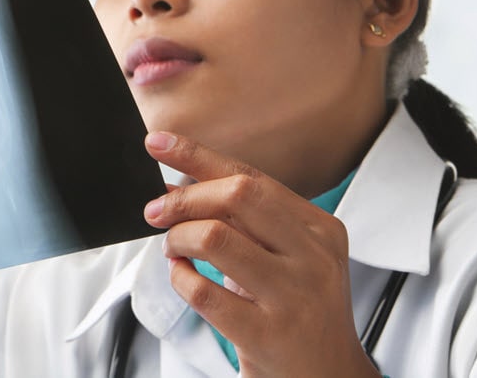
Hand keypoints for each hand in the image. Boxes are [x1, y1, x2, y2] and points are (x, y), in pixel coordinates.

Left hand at [141, 132, 379, 377]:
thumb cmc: (298, 312)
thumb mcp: (285, 258)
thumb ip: (240, 220)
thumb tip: (175, 186)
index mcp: (320, 229)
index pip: (250, 176)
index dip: (197, 155)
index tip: (157, 142)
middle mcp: (313, 257)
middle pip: (234, 197)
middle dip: (183, 199)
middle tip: (156, 212)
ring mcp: (293, 296)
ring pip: (214, 238)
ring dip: (178, 239)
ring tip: (174, 250)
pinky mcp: (267, 334)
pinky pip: (203, 291)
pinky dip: (179, 278)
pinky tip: (183, 277)